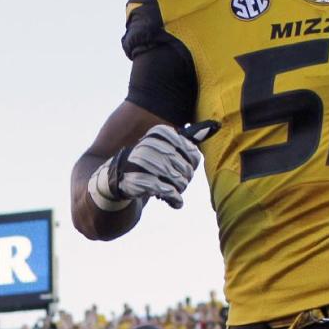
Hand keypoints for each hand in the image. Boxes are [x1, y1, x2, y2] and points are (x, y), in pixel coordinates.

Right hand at [89, 121, 217, 211]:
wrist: (113, 181)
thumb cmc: (145, 165)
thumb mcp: (164, 149)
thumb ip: (186, 140)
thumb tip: (215, 125)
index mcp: (158, 134)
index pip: (190, 150)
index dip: (191, 163)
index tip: (186, 168)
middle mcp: (149, 145)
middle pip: (185, 167)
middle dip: (185, 178)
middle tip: (179, 183)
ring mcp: (141, 163)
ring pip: (178, 179)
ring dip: (180, 190)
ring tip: (175, 192)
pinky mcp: (137, 181)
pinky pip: (167, 191)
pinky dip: (175, 199)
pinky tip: (175, 202)